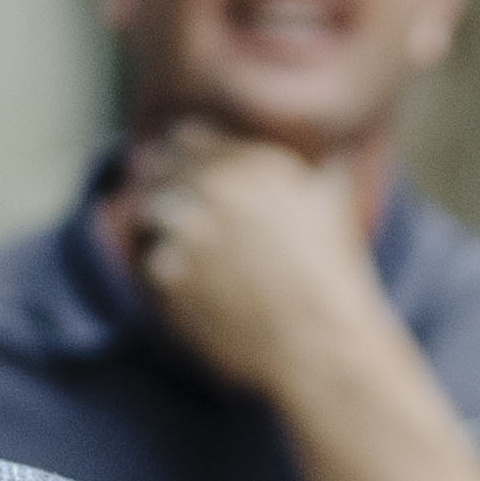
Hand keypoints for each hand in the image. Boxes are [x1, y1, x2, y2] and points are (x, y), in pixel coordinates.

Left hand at [121, 127, 403, 408]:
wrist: (320, 341)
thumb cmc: (333, 277)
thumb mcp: (334, 206)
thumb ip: (324, 170)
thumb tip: (334, 156)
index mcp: (251, 166)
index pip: (189, 139)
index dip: (177, 150)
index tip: (170, 159)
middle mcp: (216, 191)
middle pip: (158, 171)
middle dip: (152, 180)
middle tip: (148, 191)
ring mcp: (189, 233)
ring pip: (145, 213)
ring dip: (146, 222)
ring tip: (147, 231)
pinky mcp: (170, 278)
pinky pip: (145, 262)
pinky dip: (150, 265)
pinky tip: (160, 274)